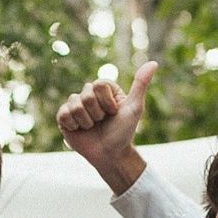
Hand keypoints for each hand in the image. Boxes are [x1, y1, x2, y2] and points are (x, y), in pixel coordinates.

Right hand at [55, 61, 157, 194]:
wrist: (110, 155)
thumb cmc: (123, 132)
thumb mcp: (135, 108)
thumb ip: (141, 84)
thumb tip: (153, 63)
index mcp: (104, 90)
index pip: (98, 85)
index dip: (107, 102)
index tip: (113, 112)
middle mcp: (89, 95)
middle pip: (86, 95)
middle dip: (97, 113)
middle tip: (102, 122)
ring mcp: (75, 106)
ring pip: (74, 104)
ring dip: (87, 121)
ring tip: (92, 127)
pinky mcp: (64, 118)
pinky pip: (63, 114)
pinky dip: (74, 125)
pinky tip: (80, 130)